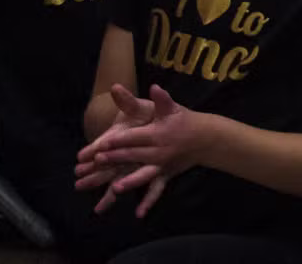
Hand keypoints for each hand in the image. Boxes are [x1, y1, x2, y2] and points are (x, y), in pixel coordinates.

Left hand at [75, 85, 203, 217]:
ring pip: (143, 175)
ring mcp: (162, 165)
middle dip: (114, 160)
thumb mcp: (173, 108)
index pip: (133, 138)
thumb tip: (155, 87)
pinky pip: (156, 190)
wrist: (205, 138)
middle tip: (96, 162)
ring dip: (129, 182)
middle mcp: (159, 151)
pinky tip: (138, 214)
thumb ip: (162, 99)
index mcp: (157, 133)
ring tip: (115, 189)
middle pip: (133, 156)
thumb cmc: (184, 120)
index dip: (117, 141)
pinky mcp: (165, 175)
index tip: (100, 145)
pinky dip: (148, 202)